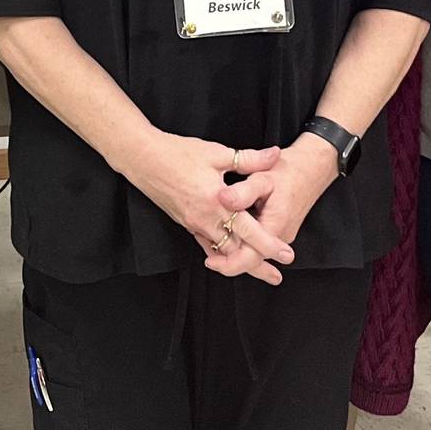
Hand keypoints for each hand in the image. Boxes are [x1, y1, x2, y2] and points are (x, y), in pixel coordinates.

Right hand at [120, 130, 293, 282]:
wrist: (142, 158)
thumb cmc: (178, 153)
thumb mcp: (217, 152)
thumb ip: (249, 158)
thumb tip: (276, 154)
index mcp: (216, 202)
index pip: (249, 231)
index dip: (269, 245)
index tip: (287, 255)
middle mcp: (205, 219)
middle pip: (236, 252)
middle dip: (257, 265)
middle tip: (277, 276)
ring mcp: (193, 223)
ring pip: (221, 252)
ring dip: (239, 262)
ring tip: (258, 271)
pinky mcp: (185, 223)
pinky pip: (205, 245)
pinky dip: (219, 253)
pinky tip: (228, 257)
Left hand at [208, 135, 337, 282]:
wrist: (312, 167)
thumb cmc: (288, 170)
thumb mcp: (263, 177)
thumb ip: (244, 191)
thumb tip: (223, 199)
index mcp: (275, 226)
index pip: (251, 258)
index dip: (228, 263)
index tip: (209, 261)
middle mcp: (280, 236)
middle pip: (250, 260)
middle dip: (226, 260)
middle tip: (205, 255)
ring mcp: (281, 235)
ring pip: (254, 252)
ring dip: (233, 250)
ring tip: (209, 242)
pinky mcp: (279, 231)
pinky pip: (259, 244)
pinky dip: (242, 242)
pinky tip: (227, 233)